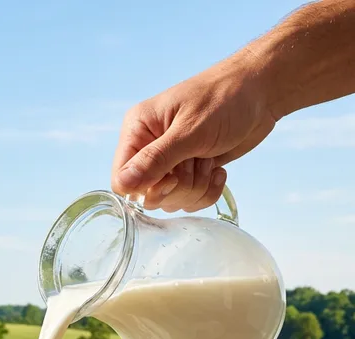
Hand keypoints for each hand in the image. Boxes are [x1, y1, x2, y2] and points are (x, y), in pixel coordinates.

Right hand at [111, 55, 277, 211]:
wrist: (263, 91)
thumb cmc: (225, 98)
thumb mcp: (190, 131)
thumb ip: (155, 160)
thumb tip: (122, 185)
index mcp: (138, 131)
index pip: (121, 179)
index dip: (146, 187)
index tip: (172, 177)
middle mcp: (149, 149)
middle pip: (147, 196)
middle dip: (178, 187)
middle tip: (197, 162)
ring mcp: (169, 163)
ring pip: (169, 201)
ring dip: (195, 188)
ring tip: (210, 160)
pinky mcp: (189, 173)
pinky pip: (189, 201)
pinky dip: (207, 191)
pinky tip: (218, 170)